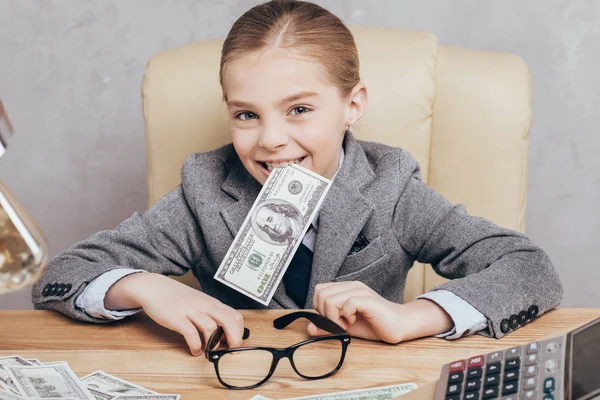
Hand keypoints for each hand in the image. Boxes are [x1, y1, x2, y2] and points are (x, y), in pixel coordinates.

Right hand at [106, 272, 244, 355]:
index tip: (236, 343)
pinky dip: (196, 346)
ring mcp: (191, 311)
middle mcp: (205, 306)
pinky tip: (194, 351)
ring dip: (213, 344)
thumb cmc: (178, 298)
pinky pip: (191, 334)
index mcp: (212, 303)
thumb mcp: (199, 302)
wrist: (155, 287)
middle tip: (230, 351)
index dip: (240, 332)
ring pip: (211, 327)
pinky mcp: (177, 318)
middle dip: (234, 339)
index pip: (235, 316)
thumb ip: (211, 315)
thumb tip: (223, 334)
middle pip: (228, 321)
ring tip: (209, 352)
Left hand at [308, 281, 404, 342]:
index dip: (319, 307)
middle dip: (325, 313)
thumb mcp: (345, 327)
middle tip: (338, 323)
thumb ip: (327, 326)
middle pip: (321, 294)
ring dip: (334, 316)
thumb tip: (309, 327)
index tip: (331, 320)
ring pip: (330, 299)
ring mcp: (360, 291)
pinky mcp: (367, 299)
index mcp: (345, 289)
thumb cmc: (374, 324)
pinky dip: (346, 316)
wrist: (399, 325)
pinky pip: (347, 303)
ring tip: (346, 323)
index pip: (319, 290)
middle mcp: (351, 286)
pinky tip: (354, 321)